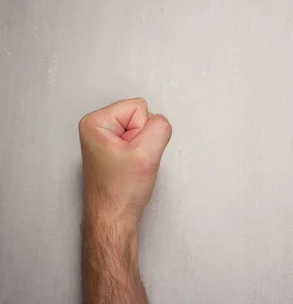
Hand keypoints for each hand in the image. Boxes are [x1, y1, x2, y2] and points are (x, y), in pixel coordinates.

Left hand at [79, 98, 171, 224]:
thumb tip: (161, 122)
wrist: (114, 220)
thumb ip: (160, 128)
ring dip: (144, 148)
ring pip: (143, 129)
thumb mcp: (146, 154)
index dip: (144, 131)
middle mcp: (98, 127)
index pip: (139, 107)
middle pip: (141, 116)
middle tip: (133, 161)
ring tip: (132, 166)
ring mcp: (106, 139)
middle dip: (145, 139)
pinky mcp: (115, 150)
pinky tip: (132, 169)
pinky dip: (142, 154)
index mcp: (96, 122)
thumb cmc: (120, 192)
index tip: (132, 153)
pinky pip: (140, 141)